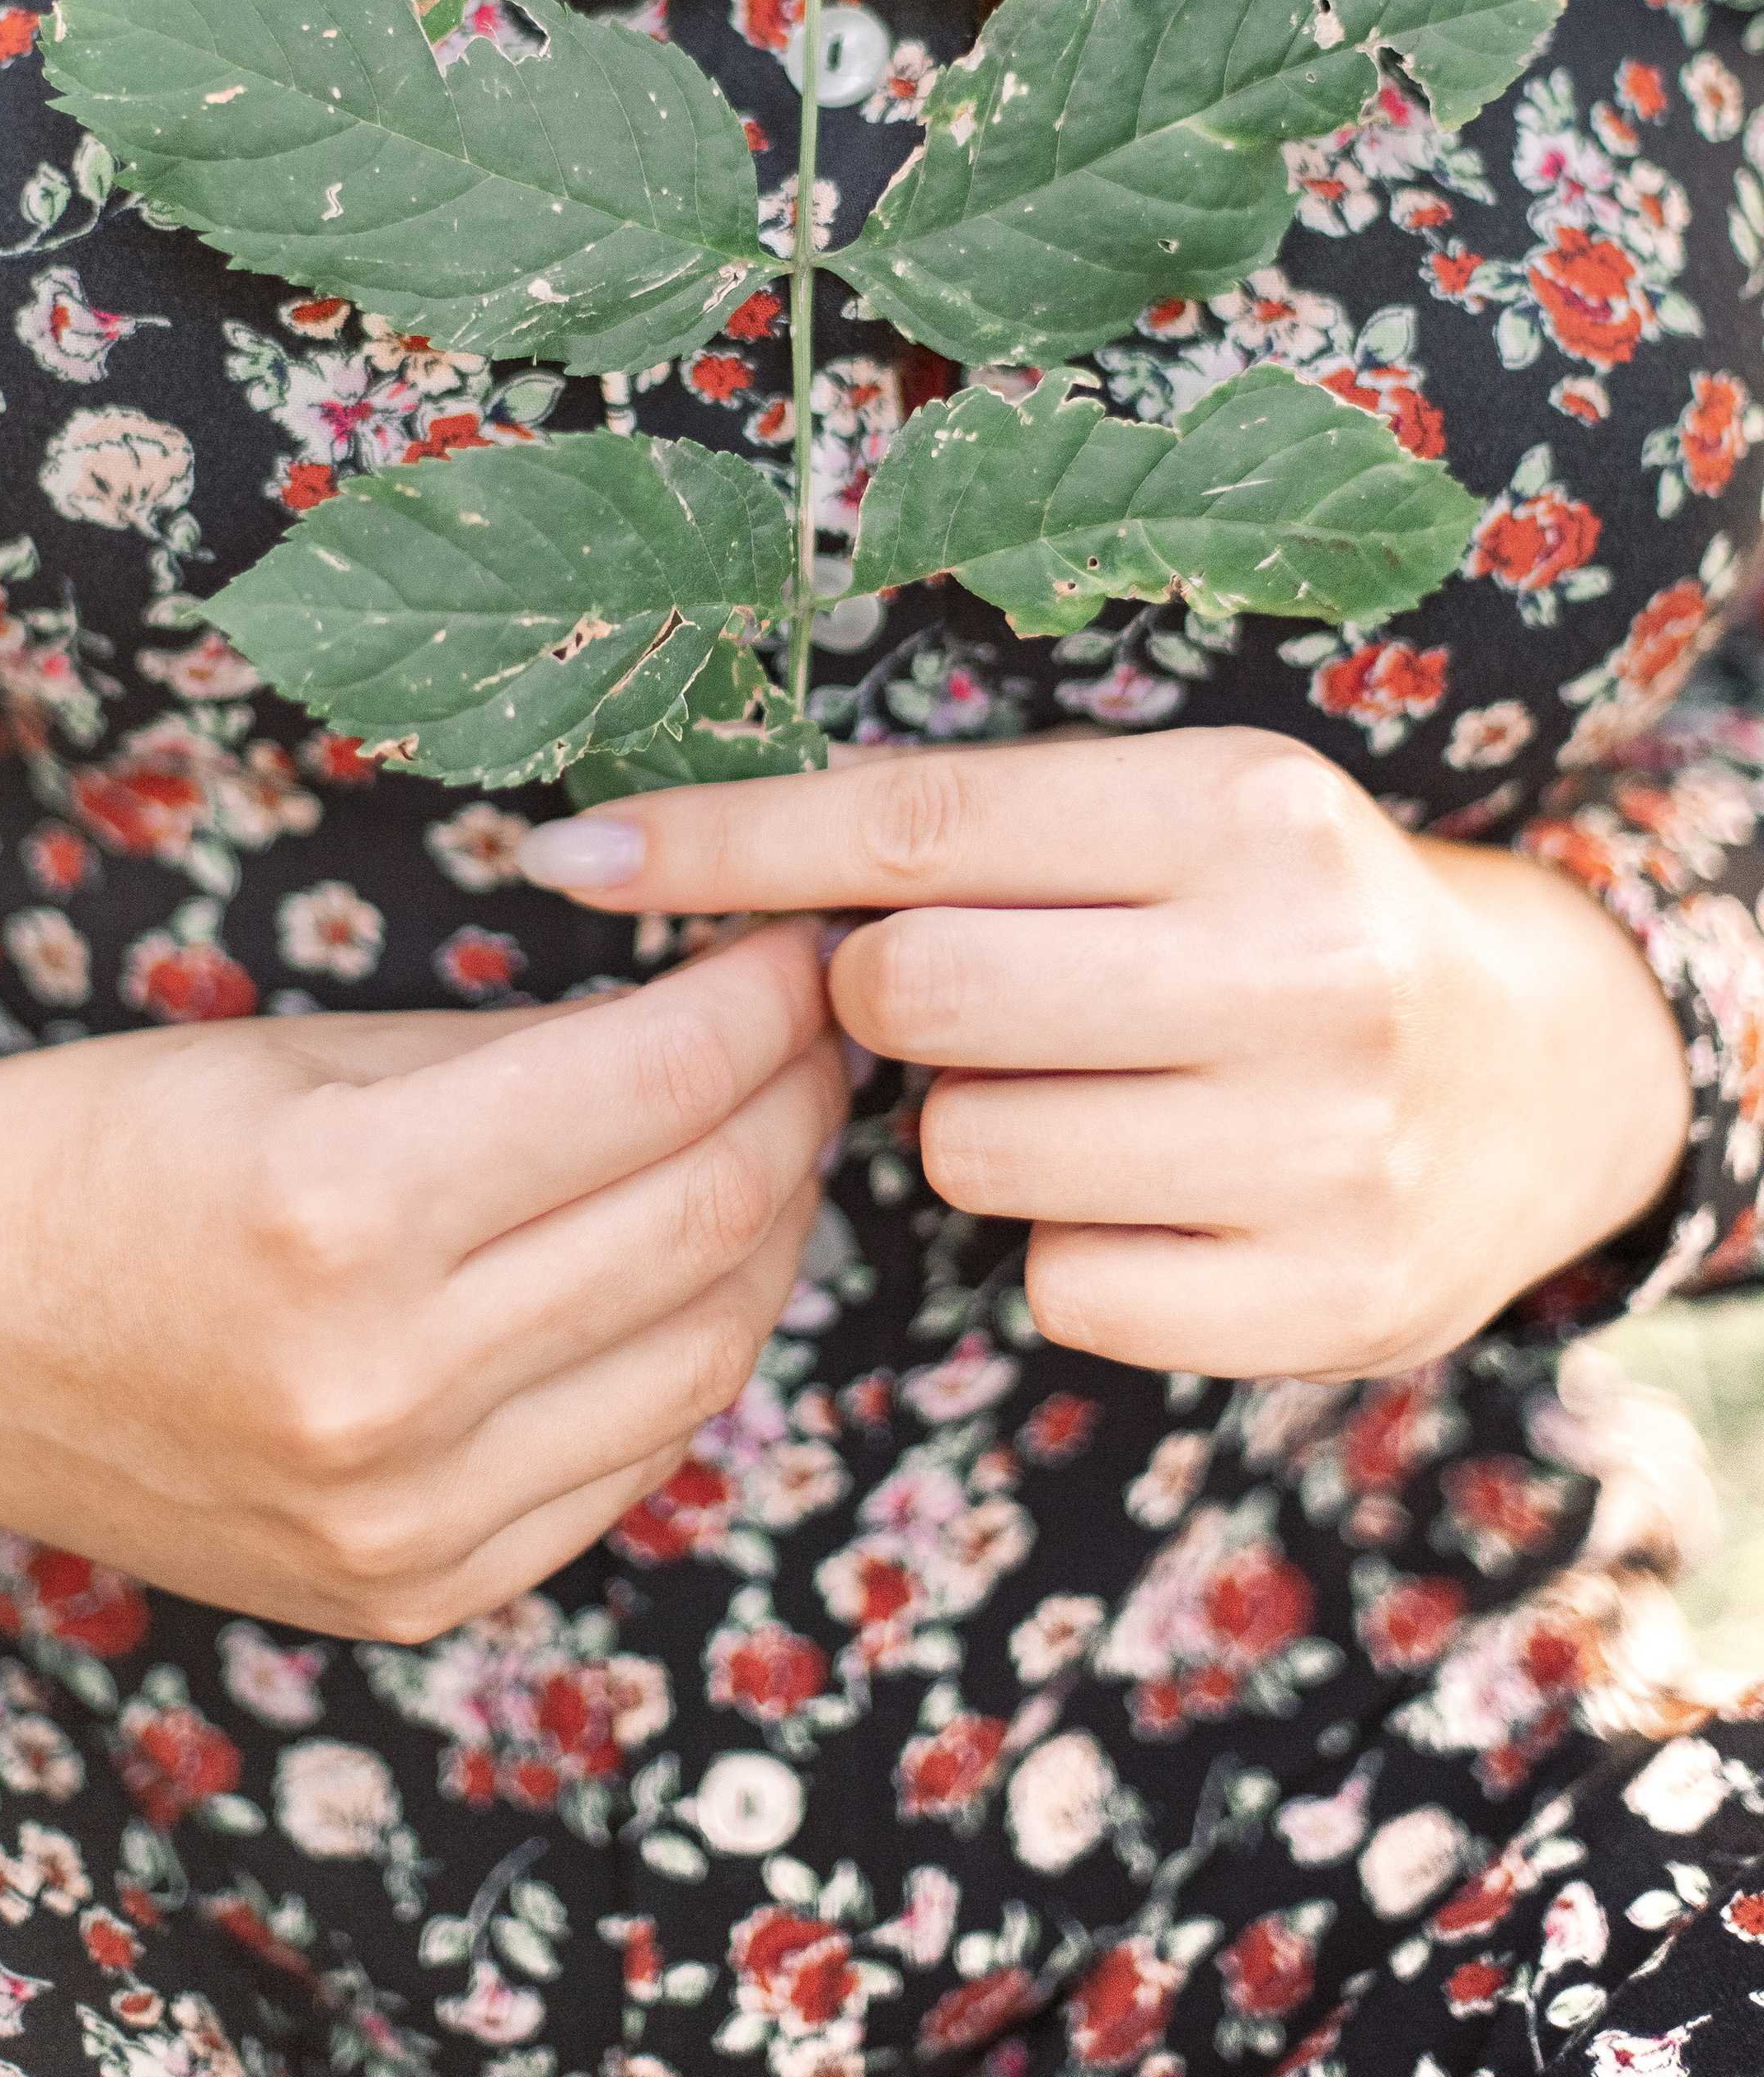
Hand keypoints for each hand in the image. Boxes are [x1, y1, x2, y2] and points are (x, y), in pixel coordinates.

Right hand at [0, 921, 844, 1639]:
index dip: (763, 1003)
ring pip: (704, 1354)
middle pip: (706, 1219)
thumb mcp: (313, 1051)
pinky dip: (691, 1352)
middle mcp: (382, 1386)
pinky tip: (691, 1269)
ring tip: (774, 1140)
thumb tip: (723, 1016)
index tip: (804, 950)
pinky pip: (631, 1461)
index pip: (657, 1088)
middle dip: (796, 1103)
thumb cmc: (115, 1145)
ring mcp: (401, 1517)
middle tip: (822, 1033)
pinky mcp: (412, 1593)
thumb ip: (525, 1050)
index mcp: (342, 1207)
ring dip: (771, 1230)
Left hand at [516, 730, 1692, 1380]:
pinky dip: (1069, 1245)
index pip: (912, 824)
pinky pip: (1062, 1287)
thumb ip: (970, 832)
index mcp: (1239, 804)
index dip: (724, 844)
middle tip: (954, 998)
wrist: (1533, 1070)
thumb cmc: (1277, 913)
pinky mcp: (1328, 1297)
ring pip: (970, 1152)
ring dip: (977, 1128)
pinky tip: (1153, 1193)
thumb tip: (661, 853)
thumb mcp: (1170, 813)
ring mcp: (1322, 1146)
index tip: (568, 855)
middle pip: (916, 993)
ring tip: (1085, 1090)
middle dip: (882, 1000)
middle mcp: (1294, 965)